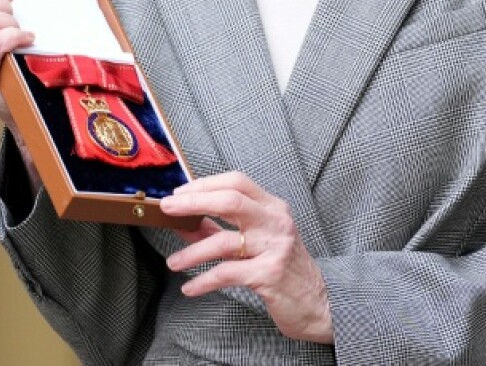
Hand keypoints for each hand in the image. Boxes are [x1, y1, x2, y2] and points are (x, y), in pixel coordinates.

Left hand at [160, 172, 332, 344]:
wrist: (317, 303)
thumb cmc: (282, 268)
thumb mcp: (254, 243)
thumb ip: (218, 231)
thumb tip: (182, 222)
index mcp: (272, 207)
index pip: (237, 182)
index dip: (205, 185)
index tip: (179, 194)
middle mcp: (276, 222)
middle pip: (231, 201)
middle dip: (194, 203)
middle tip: (168, 209)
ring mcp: (274, 247)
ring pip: (225, 241)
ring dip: (192, 252)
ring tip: (173, 262)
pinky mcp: (269, 274)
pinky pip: (228, 273)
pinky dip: (204, 281)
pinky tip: (190, 288)